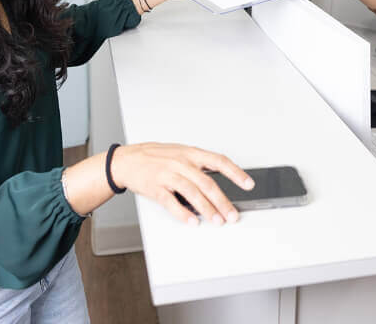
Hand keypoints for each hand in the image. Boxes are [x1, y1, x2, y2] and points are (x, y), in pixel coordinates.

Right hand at [112, 143, 254, 224]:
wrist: (127, 160)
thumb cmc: (155, 157)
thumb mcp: (180, 153)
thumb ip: (199, 164)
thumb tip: (218, 179)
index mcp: (191, 153)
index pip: (219, 161)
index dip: (235, 173)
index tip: (248, 183)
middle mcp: (181, 163)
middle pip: (208, 183)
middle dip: (223, 201)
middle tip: (232, 215)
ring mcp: (168, 175)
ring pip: (192, 193)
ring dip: (207, 209)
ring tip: (217, 221)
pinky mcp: (156, 188)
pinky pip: (171, 202)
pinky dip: (183, 213)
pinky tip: (192, 222)